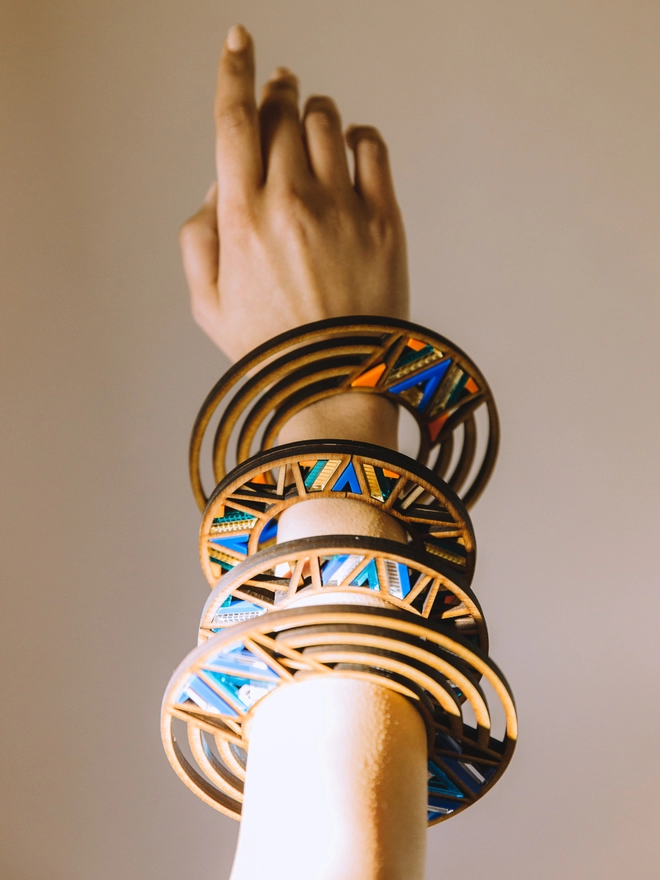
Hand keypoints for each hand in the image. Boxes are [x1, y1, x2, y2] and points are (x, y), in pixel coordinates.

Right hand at [179, 24, 408, 362]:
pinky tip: (348, 149)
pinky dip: (357, 136)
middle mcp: (291, 203)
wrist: (336, 385)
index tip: (238, 40)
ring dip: (312, 113)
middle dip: (276, 92)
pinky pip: (371, 147)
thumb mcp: (206, 304)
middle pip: (280, 112)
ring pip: (324, 121)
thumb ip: (198, 237)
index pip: (234, 121)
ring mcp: (342, 209)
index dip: (233, 71)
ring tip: (309, 130)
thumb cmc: (269, 348)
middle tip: (279, 91)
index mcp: (242, 219)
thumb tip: (217, 186)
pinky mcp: (384, 222)